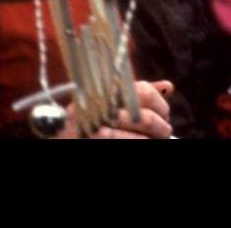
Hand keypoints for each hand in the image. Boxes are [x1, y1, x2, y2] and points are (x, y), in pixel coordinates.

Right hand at [56, 80, 173, 138]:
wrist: (61, 136)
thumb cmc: (89, 117)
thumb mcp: (107, 99)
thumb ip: (136, 93)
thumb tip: (169, 86)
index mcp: (106, 90)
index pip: (142, 91)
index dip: (160, 104)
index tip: (165, 115)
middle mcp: (101, 108)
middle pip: (145, 118)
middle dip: (161, 129)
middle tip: (165, 133)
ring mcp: (97, 131)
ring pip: (141, 139)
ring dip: (152, 142)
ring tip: (154, 142)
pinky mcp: (97, 142)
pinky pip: (128, 144)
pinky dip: (140, 145)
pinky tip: (141, 144)